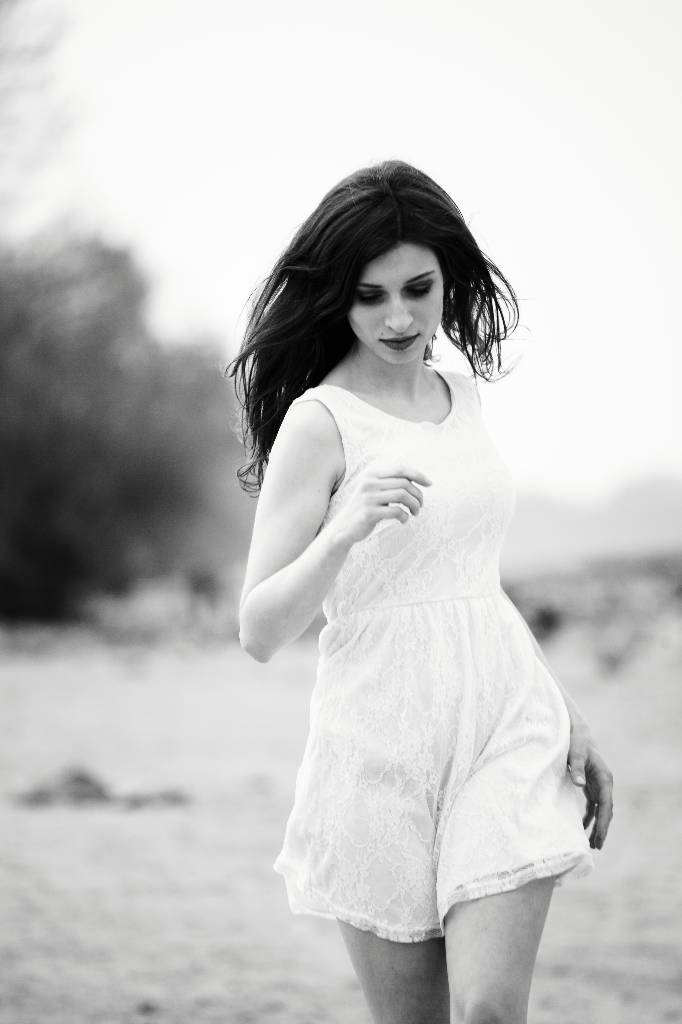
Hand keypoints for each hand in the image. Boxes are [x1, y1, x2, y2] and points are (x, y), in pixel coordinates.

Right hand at [333, 461, 431, 546]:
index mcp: (371, 474)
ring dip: (414, 505)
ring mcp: (368, 497)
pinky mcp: (369, 512)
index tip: (430, 483)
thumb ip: (390, 483)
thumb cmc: (365, 508)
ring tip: (415, 513)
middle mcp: (369, 482)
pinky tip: (403, 520)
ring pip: (403, 496)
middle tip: (420, 506)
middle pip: (404, 483)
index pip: (401, 469)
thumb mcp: (375, 491)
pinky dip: (405, 516)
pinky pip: (396, 511)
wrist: (344, 528)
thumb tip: (418, 479)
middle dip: (418, 495)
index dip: (418, 475)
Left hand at [566, 718, 613, 849]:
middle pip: (606, 810)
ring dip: (597, 825)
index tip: (599, 838)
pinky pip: (593, 804)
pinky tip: (583, 828)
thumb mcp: (574, 752)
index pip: (606, 805)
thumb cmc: (575, 740)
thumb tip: (579, 785)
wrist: (576, 730)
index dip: (603, 823)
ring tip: (593, 844)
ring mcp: (598, 784)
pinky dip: (589, 816)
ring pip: (600, 809)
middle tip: (597, 847)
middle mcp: (604, 782)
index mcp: (604, 777)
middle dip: (602, 829)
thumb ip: (576, 767)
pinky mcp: (591, 784)